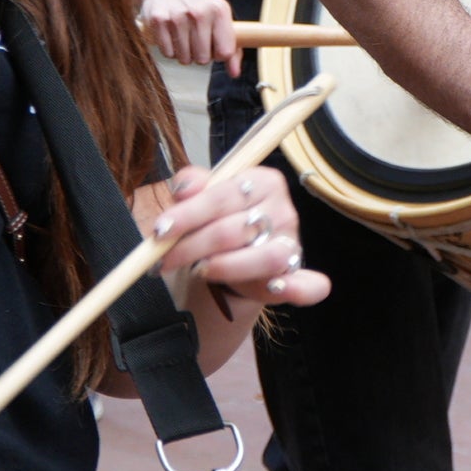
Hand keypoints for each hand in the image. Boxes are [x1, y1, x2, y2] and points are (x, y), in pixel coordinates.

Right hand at [140, 0, 239, 73]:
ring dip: (184, 53)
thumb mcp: (218, 16)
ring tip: (183, 36)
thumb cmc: (195, 2)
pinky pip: (167, 53)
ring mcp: (177, 16)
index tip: (213, 45)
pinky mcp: (158, 21)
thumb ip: (231, 46)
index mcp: (219, 10)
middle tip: (195, 40)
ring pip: (184, 58)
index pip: (225, 52)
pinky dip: (169, 49)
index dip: (219, 54)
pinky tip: (171, 34)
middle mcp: (199, 12)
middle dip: (199, 55)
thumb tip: (235, 72)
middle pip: (203, 59)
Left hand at [150, 167, 330, 307]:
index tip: (161, 230)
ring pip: (265, 257)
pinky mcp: (297, 277)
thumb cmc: (215, 221)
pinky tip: (277, 288)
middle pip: (236, 229)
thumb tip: (184, 188)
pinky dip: (298, 289)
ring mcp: (292, 246)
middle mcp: (283, 211)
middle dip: (194, 245)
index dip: (190, 213)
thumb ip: (192, 184)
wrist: (230, 254)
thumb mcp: (200, 196)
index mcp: (263, 181)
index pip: (224, 195)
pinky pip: (309, 286)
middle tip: (164, 258)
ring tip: (199, 270)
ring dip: (227, 266)